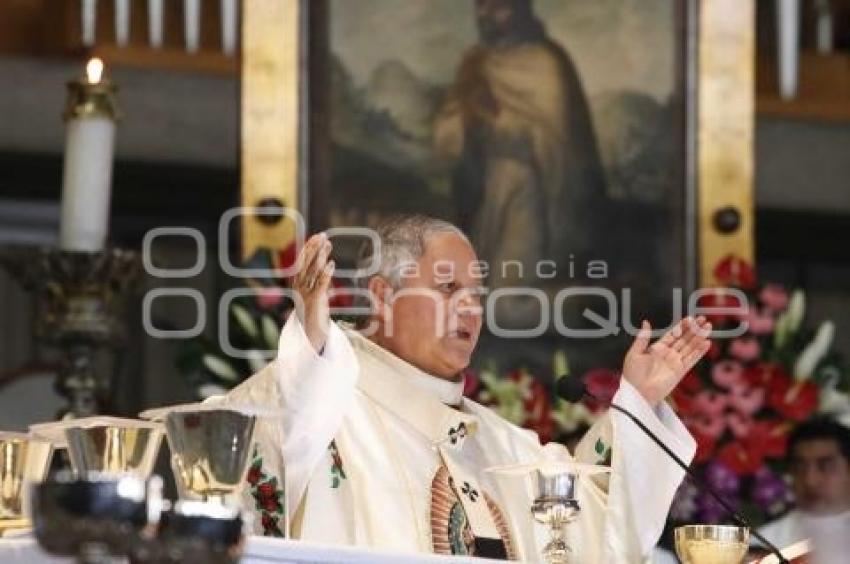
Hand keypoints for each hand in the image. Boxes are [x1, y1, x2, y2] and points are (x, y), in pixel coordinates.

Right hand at [291, 232, 334, 352]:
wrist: (309, 339)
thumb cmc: (314, 315)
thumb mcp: (316, 294)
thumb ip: (319, 278)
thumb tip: (325, 260)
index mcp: (298, 284)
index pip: (303, 262)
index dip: (310, 248)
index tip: (318, 236)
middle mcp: (299, 288)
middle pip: (306, 263)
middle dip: (314, 248)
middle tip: (323, 235)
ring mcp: (306, 296)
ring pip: (312, 272)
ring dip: (320, 257)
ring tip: (327, 245)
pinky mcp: (314, 304)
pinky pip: (320, 286)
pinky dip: (325, 274)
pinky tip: (332, 264)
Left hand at [622, 316, 711, 406]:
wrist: (638, 394)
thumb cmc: (632, 375)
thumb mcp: (634, 354)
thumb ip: (642, 338)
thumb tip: (646, 322)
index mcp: (657, 349)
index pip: (672, 334)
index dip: (681, 326)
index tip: (689, 318)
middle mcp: (668, 354)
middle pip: (684, 339)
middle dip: (693, 329)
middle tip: (703, 319)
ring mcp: (675, 362)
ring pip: (690, 347)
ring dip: (699, 337)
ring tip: (708, 327)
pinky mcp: (680, 371)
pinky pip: (692, 359)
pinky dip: (700, 351)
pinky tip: (706, 342)